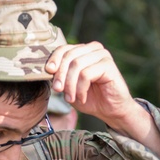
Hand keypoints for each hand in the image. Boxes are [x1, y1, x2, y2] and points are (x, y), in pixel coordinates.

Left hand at [46, 42, 159, 156]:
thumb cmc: (91, 98)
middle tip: (58, 90)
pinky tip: (82, 97)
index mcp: (84, 51)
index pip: (64, 49)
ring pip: (77, 65)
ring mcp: (102, 55)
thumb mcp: (70, 86)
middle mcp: (94, 49)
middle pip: (69, 56)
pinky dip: (80, 88)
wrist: (111, 111)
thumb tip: (48, 69)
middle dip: (60, 75)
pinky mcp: (109, 65)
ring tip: (71, 98)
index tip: (48, 72)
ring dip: (70, 84)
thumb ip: (61, 76)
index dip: (54, 60)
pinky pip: (86, 74)